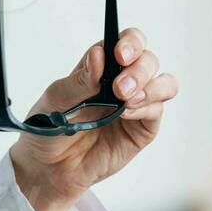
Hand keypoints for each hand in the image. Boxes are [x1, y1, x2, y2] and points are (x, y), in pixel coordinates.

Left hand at [8, 27, 176, 210]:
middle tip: (120, 87)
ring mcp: (134, 105)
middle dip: (139, 69)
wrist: (48, 167)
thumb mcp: (55, 100)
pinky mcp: (141, 129)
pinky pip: (156, 112)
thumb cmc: (47, 129)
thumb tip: (98, 54)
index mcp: (99, 68)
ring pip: (163, 82)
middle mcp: (121, 82)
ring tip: (126, 99)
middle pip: (148, 60)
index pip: (124, 42)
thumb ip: (79, 80)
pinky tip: (127, 114)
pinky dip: (147, 108)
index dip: (129, 42)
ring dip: (150, 86)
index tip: (120, 53)